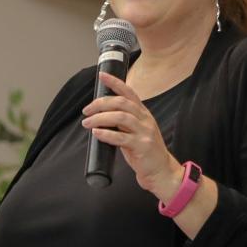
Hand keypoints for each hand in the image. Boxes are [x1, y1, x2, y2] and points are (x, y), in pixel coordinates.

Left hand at [84, 72, 184, 199]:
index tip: (101, 75)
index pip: (129, 92)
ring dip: (100, 118)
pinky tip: (96, 133)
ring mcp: (145, 132)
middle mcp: (145, 119)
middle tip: (86, 111)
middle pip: (121, 103)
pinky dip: (106, 134)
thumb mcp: (136, 131)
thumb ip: (122, 122)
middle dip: (101, 103)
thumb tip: (100, 116)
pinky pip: (121, 137)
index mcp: (143, 113)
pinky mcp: (142, 146)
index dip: (115, 82)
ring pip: (120, 117)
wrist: (161, 171)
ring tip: (87, 123)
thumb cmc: (144, 151)